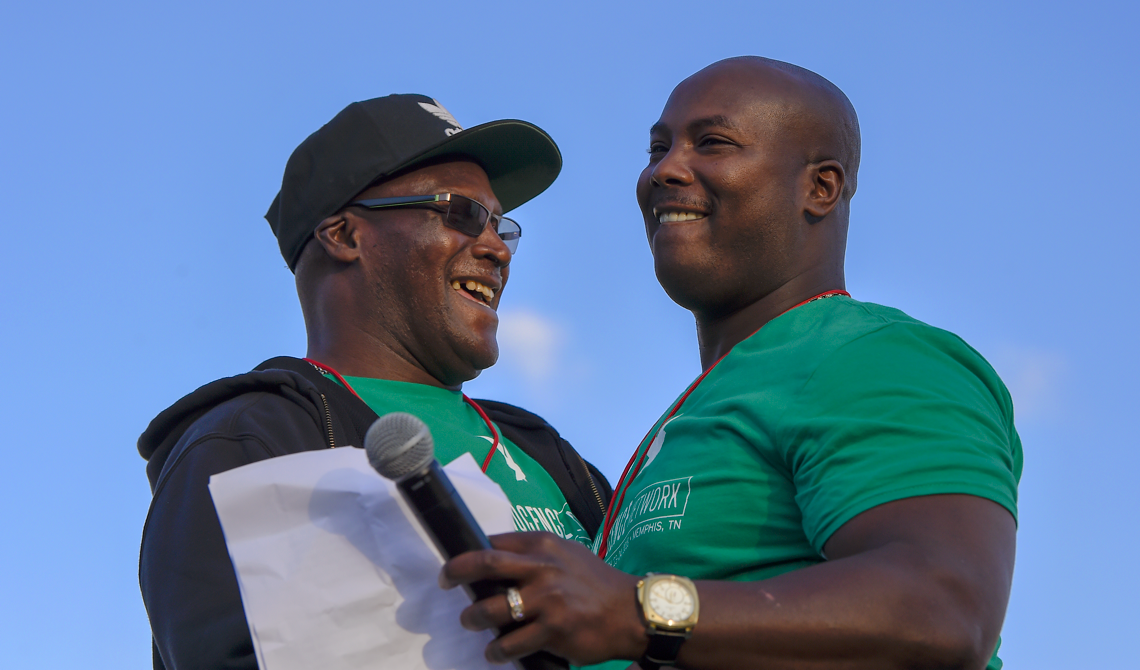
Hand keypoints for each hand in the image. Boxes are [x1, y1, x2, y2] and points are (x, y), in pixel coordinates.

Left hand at [439, 532, 644, 664]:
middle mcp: (543, 567)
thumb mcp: (568, 554)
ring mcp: (547, 599)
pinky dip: (497, 650)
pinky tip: (495, 652)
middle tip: (445, 582)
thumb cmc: (596, 583)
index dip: (469, 553)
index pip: (495, 542)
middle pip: (485, 564)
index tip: (454, 564)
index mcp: (544, 545)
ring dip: (474, 618)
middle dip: (457, 573)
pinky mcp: (554, 629)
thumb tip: (498, 559)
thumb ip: (536, 554)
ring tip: (472, 623)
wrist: (632, 612)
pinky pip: (512, 643)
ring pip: (492, 610)